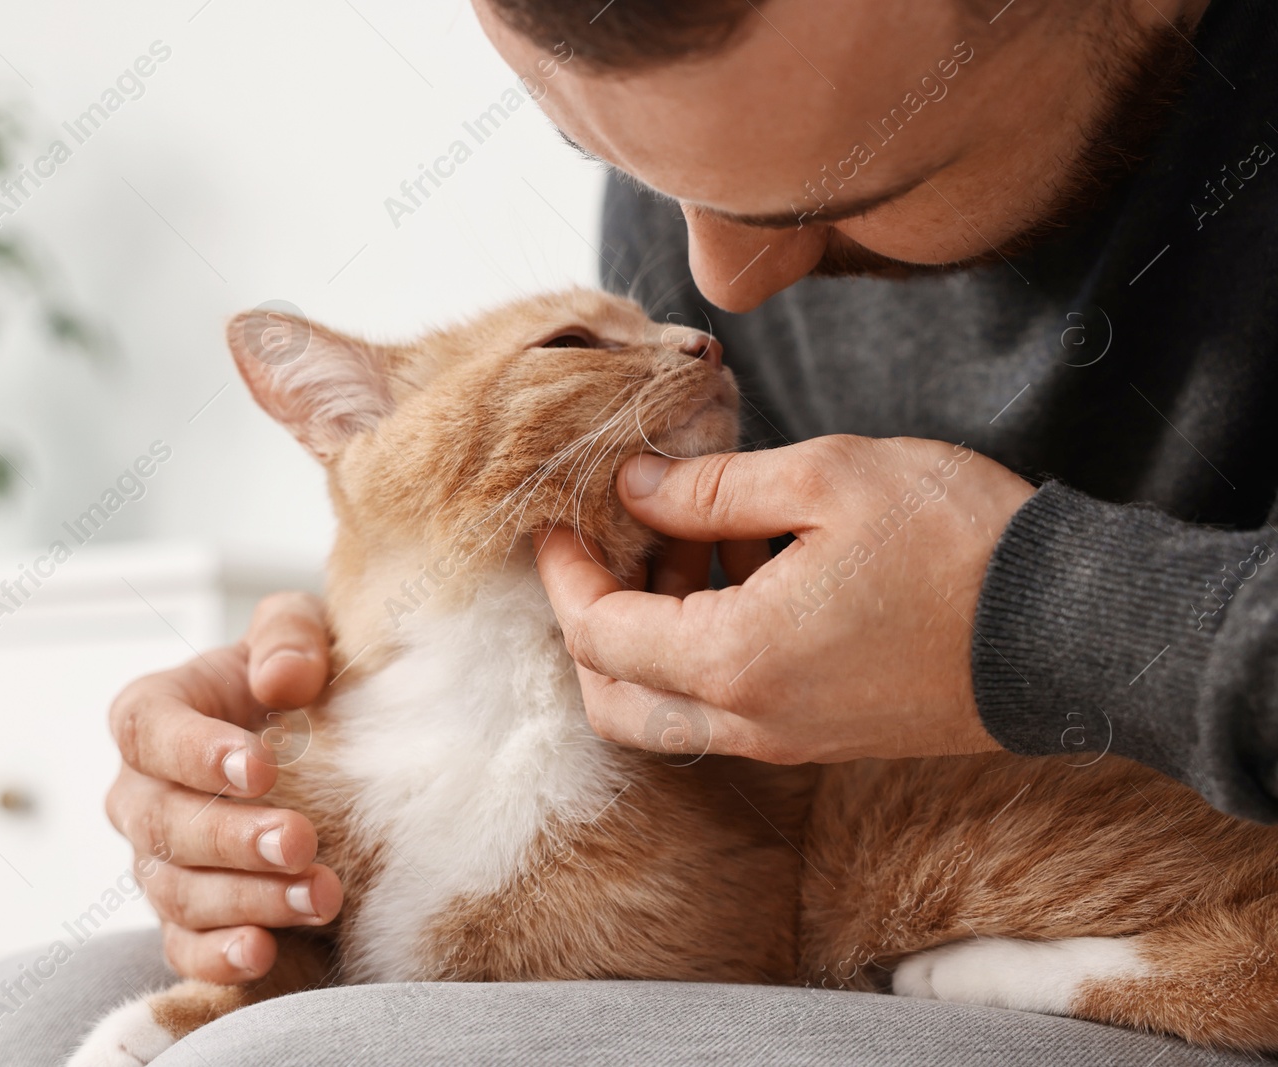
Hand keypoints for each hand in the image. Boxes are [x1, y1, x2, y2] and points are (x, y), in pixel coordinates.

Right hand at [106, 592, 342, 981]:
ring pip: (179, 891)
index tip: (261, 766)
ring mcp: (157, 862)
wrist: (327, 748)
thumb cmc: (301, 680)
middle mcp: (140, 792)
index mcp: (154, 714)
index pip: (149, 731)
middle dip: (233, 837)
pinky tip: (262, 953)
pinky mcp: (187, 920)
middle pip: (163, 823)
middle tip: (301, 839)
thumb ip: (290, 637)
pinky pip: (185, 948)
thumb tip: (283, 678)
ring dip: (249, 899)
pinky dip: (218, 957)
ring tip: (321, 895)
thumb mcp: (302, 634)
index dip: (197, 751)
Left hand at [535, 435, 1036, 763]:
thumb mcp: (827, 479)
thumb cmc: (959, 543)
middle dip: (587, 618)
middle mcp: (748, 720)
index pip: (597, 633)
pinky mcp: (821, 735)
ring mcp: (785, 738)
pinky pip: (722, 708)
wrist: (1071, 631)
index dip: (561, 572)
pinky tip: (736, 567)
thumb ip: (711, 487)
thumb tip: (635, 484)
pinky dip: (697, 649)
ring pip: (664, 709)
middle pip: (611, 697)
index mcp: (734, 661)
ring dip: (645, 632)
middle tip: (606, 539)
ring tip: (684, 535)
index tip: (553, 519)